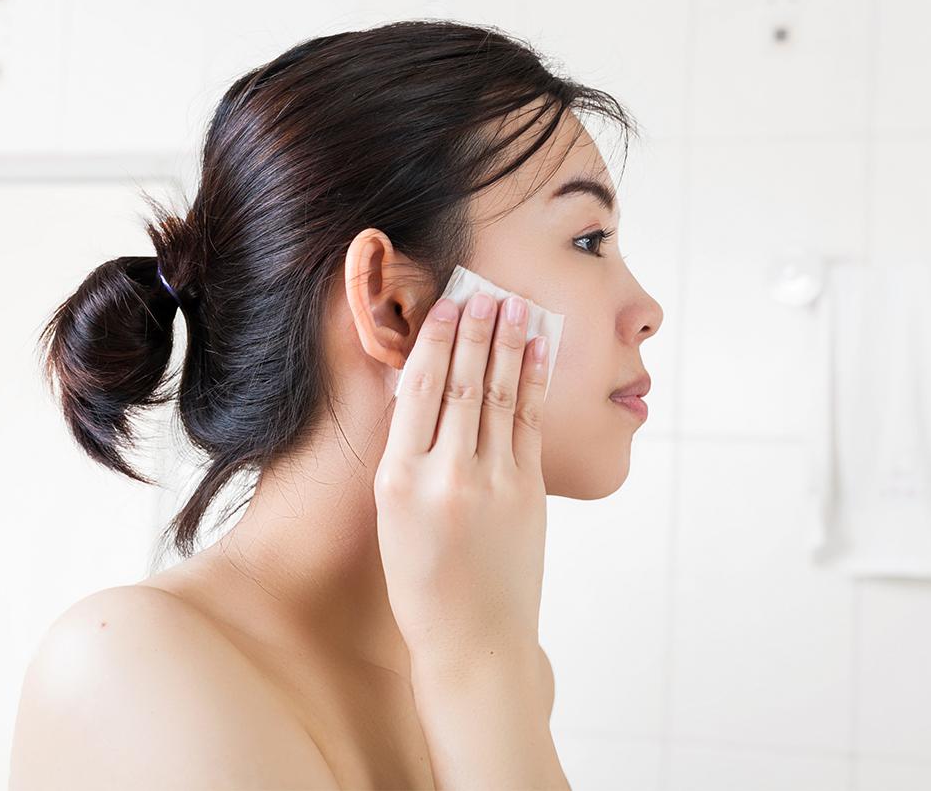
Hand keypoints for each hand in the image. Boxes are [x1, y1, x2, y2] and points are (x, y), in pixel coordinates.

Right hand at [373, 291, 550, 675]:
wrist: (473, 641)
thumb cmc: (422, 585)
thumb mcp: (393, 519)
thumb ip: (406, 457)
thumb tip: (419, 392)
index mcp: (398, 480)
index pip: (417, 389)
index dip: (433, 339)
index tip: (444, 304)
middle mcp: (444, 476)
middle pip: (460, 383)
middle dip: (474, 331)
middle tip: (483, 290)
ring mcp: (492, 483)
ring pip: (498, 396)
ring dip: (507, 345)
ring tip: (513, 306)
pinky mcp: (528, 493)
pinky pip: (529, 424)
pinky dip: (533, 382)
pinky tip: (536, 353)